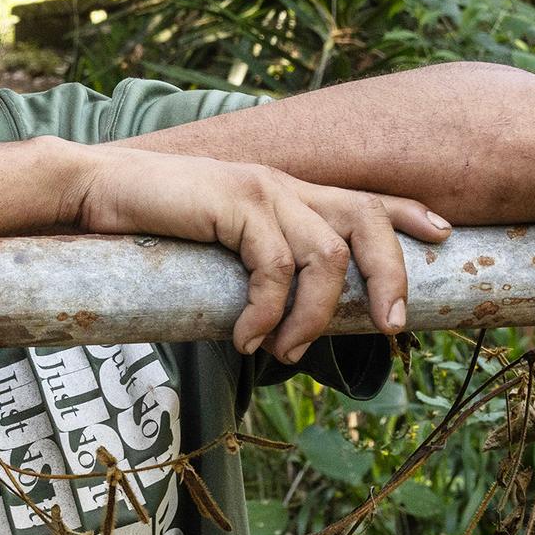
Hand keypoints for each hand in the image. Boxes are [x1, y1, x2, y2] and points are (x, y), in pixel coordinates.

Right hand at [65, 145, 452, 361]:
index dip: (408, 214)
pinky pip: (274, 267)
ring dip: (312, 316)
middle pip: (367, 221)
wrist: (91, 187)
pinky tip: (245, 338)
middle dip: (390, 276)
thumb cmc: (143, 220)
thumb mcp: (210, 238)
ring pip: (326, 256)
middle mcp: (280, 183)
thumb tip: (272, 314)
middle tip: (389, 327)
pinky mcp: (234, 202)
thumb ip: (248, 257)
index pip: (361, 195)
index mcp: (280, 188)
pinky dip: (266, 313)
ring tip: (284, 351)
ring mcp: (259, 189)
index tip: (443, 236)